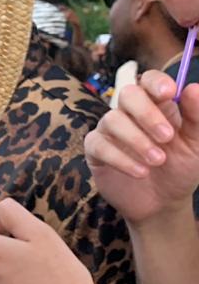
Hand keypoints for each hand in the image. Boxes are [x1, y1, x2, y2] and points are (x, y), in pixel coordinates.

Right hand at [85, 73, 198, 225]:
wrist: (163, 202)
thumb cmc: (181, 168)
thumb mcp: (197, 145)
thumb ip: (197, 117)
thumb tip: (193, 88)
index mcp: (156, 105)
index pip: (149, 81)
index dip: (156, 82)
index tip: (168, 93)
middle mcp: (130, 113)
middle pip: (127, 94)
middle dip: (147, 114)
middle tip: (167, 137)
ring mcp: (110, 130)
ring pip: (112, 119)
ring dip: (137, 141)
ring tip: (157, 161)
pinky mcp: (96, 150)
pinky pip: (99, 144)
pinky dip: (121, 159)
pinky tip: (140, 172)